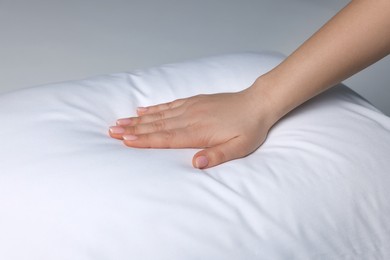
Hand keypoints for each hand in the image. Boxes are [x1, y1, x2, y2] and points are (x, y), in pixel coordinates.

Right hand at [109, 85, 275, 168]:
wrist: (258, 103)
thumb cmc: (249, 128)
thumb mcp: (239, 147)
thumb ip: (217, 155)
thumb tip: (196, 163)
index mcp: (198, 132)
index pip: (165, 138)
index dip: (144, 140)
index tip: (125, 140)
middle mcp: (190, 118)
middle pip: (156, 126)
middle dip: (132, 129)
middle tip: (111, 130)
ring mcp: (190, 107)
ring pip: (158, 115)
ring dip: (138, 119)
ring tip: (119, 121)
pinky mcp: (193, 101)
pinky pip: (169, 104)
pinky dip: (154, 108)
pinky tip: (142, 110)